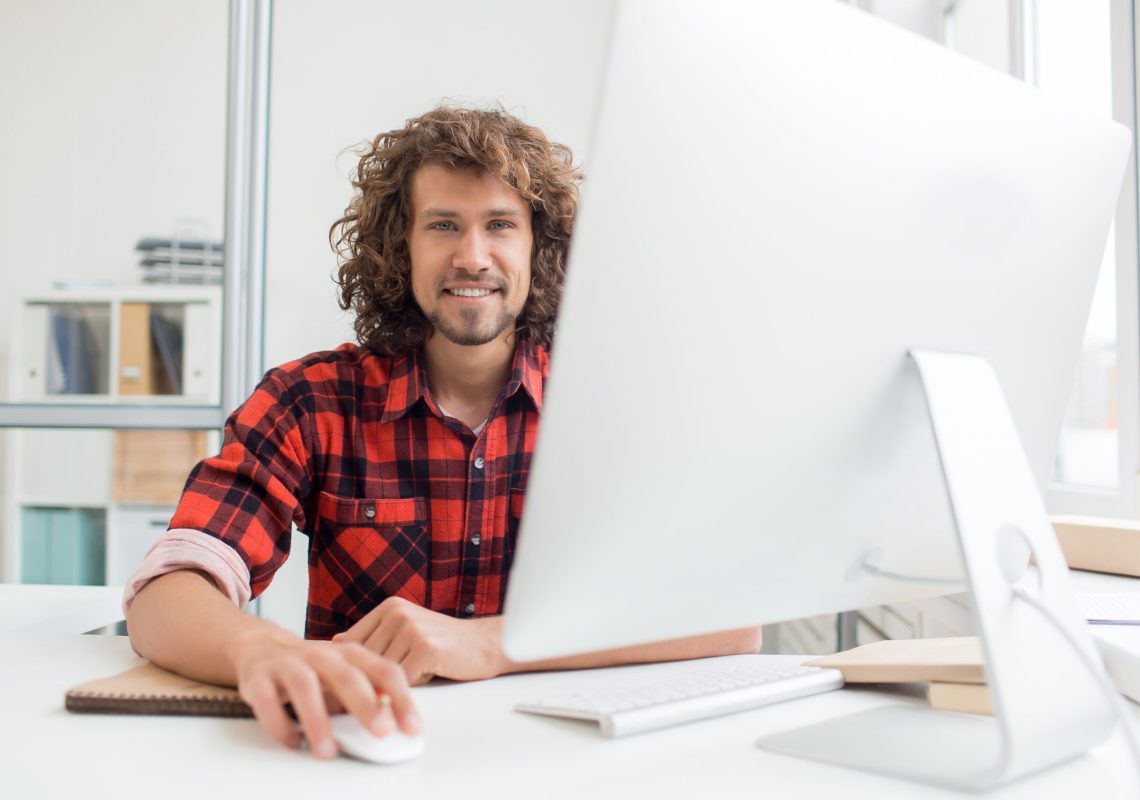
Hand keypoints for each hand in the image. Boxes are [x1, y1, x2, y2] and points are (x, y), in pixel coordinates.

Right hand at [230, 628, 419, 758]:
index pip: (383, 670)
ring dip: (317, 720)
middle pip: (347, 675)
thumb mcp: (345, 673)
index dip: (401, 698)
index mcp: (350, 653)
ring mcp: (288, 664)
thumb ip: (369, 693)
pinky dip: (279, 723)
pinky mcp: (259, 679)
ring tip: (328, 751)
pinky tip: (292, 742)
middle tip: (382, 731)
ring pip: (304, 686)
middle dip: (365, 704)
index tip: (413, 727)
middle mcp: (321, 654)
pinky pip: (267, 701)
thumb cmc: (312, 667)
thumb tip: (396, 722)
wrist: (261, 647)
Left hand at [333, 597, 506, 684]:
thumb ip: (374, 635)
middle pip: (363, 660)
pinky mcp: (425, 648)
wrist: (485, 644)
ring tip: (408, 681)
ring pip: (381, 672)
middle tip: (377, 691)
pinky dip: (408, 689)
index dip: (350, 667)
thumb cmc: (444, 644)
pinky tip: (422, 682)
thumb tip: (335, 643)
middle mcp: (397, 613)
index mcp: (389, 607)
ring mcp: (411, 628)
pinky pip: (400, 680)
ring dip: (391, 685)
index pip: (351, 643)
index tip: (351, 684)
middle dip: (368, 679)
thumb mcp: (405, 630)